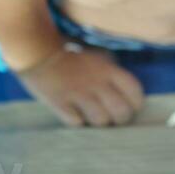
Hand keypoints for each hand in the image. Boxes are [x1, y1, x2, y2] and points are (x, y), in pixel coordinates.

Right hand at [13, 43, 144, 126]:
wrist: (38, 51)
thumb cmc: (69, 51)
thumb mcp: (96, 54)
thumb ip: (111, 69)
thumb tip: (124, 88)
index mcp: (107, 68)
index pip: (134, 91)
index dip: (136, 103)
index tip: (132, 106)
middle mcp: (97, 83)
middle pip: (121, 113)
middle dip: (120, 118)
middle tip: (113, 116)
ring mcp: (79, 95)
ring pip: (101, 121)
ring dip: (99, 120)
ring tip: (93, 115)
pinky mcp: (62, 105)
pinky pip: (78, 123)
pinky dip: (79, 121)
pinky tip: (76, 113)